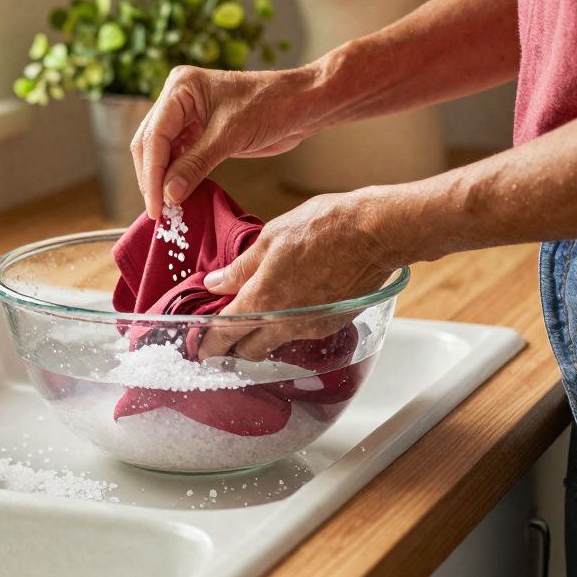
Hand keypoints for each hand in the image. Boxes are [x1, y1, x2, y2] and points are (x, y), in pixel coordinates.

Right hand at [130, 64, 323, 218]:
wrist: (301, 104)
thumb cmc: (271, 105)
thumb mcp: (230, 136)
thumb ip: (195, 165)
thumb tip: (169, 195)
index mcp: (180, 87)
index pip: (154, 135)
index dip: (152, 174)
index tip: (157, 205)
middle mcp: (178, 99)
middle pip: (150, 144)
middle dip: (153, 178)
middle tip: (159, 212)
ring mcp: (187, 116)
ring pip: (161, 153)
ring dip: (162, 180)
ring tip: (167, 209)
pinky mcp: (199, 132)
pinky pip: (178, 157)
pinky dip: (177, 177)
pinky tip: (178, 196)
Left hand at [197, 188, 412, 360]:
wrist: (375, 232)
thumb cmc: (325, 226)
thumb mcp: (271, 237)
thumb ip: (240, 267)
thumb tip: (215, 283)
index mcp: (262, 299)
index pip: (224, 333)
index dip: (208, 343)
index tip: (201, 347)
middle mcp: (284, 322)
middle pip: (249, 350)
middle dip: (233, 346)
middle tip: (224, 336)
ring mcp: (310, 327)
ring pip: (275, 344)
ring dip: (261, 338)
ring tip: (256, 320)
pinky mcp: (331, 325)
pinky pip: (300, 335)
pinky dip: (288, 328)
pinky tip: (288, 310)